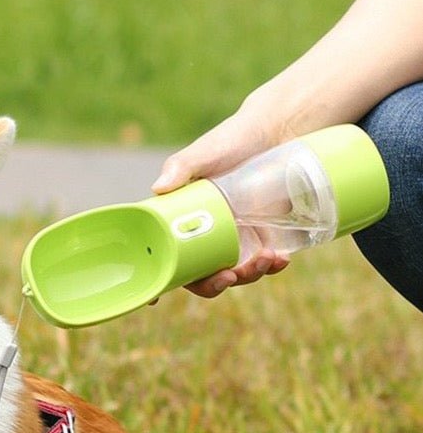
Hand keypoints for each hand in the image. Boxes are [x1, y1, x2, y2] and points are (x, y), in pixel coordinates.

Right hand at [152, 99, 290, 296]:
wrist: (276, 132)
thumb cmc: (231, 140)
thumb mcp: (203, 153)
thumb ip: (180, 167)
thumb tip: (159, 188)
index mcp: (180, 222)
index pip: (163, 257)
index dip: (157, 282)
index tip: (152, 300)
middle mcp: (203, 238)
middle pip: (198, 277)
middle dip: (213, 285)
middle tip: (228, 276)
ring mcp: (233, 241)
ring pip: (233, 274)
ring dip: (247, 276)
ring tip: (266, 259)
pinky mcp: (261, 238)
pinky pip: (262, 264)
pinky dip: (271, 267)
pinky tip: (280, 260)